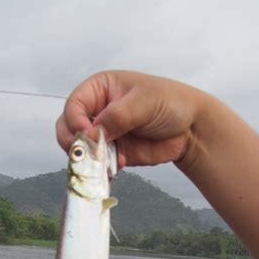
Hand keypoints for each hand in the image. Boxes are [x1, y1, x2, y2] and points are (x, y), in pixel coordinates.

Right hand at [56, 70, 203, 167]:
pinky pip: (98, 164)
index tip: (86, 134)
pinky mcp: (114, 154)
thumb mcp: (143, 102)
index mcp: (100, 89)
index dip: (75, 121)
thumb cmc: (169, 102)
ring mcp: (104, 135)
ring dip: (89, 159)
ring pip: (81, 150)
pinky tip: (118, 166)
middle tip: (89, 152)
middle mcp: (97, 111)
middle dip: (75, 143)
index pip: (74, 105)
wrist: (190, 128)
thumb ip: (117, 116)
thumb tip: (92, 133)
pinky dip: (101, 169)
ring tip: (108, 161)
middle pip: (68, 128)